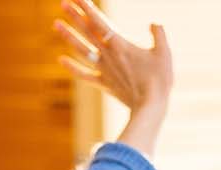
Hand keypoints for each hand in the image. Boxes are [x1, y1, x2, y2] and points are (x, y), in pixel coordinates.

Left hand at [55, 1, 172, 151]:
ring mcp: (104, 70)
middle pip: (88, 31)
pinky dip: (72, 67)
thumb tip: (154, 22)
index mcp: (121, 44)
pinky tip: (60, 59)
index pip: (100, 21)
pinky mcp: (104, 84)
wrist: (149, 109)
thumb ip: (159, 34)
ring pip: (82, 49)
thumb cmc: (159, 80)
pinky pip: (84, 75)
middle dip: (75, 16)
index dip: (88, 8)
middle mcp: (108, 55)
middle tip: (63, 3)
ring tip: (56, 24)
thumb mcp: (164, 53)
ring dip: (68, 36)